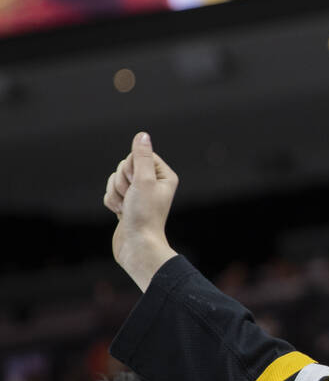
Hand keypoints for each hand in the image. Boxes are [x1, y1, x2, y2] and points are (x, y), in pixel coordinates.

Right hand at [104, 132, 179, 290]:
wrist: (137, 245)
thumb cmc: (144, 215)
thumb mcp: (143, 181)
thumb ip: (141, 156)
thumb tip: (142, 135)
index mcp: (164, 176)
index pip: (138, 155)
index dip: (132, 168)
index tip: (139, 184)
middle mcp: (153, 183)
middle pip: (124, 166)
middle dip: (122, 182)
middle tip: (133, 198)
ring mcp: (139, 194)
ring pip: (114, 180)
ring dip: (116, 194)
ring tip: (128, 209)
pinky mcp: (128, 204)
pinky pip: (110, 193)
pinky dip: (112, 203)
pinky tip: (122, 215)